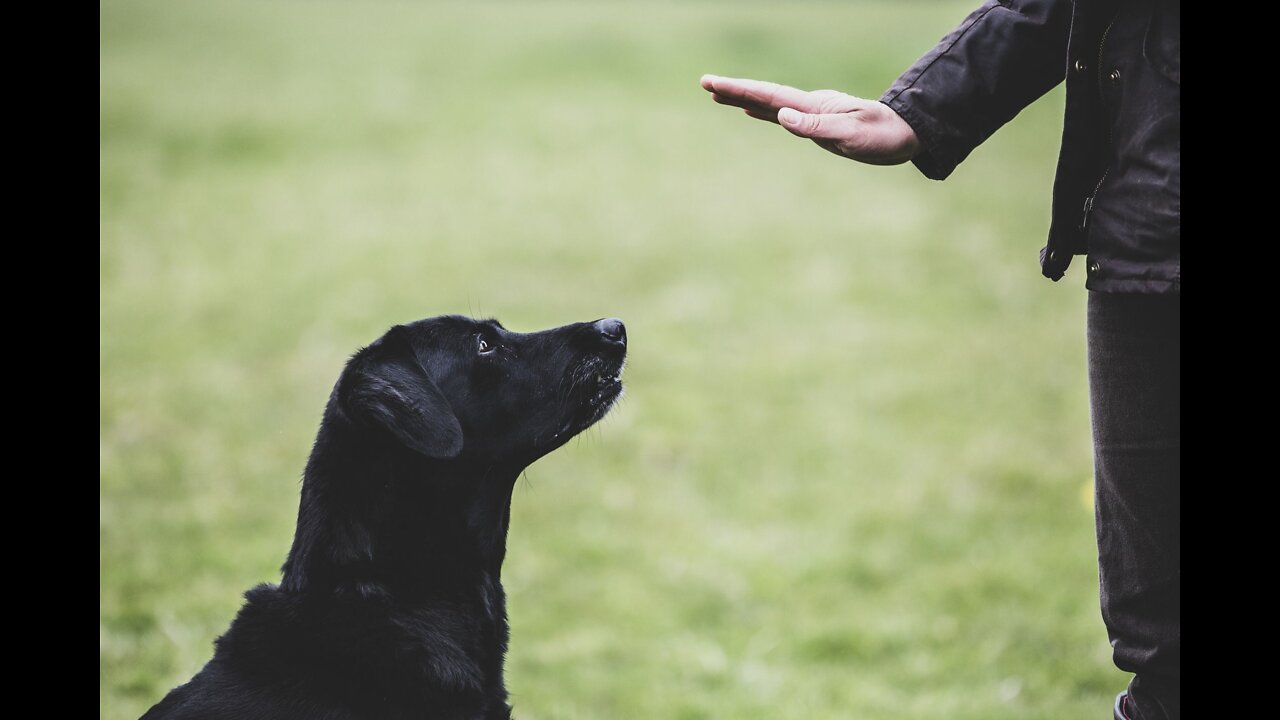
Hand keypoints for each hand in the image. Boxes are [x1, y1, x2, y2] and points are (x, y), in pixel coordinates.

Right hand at [700, 74, 919, 165]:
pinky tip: (752, 112)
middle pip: (764, 95)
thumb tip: (781, 116)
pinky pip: (781, 113)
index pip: (768, 96)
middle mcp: (809, 106)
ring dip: (744, 98)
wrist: (908, 133)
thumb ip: (816, 127)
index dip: (739, 90)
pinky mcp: (818, 123)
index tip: (713, 83)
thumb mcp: (850, 136)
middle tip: (705, 83)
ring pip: (770, 103)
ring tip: (719, 94)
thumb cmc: (883, 137)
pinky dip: (762, 110)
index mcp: (813, 107)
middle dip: (734, 89)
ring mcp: (812, 113)